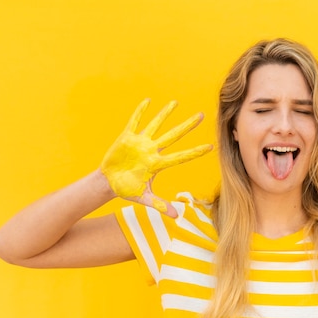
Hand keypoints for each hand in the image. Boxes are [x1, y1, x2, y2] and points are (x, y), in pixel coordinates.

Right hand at [100, 99, 212, 215]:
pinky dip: (140, 112)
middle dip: (187, 126)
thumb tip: (176, 216)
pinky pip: (135, 122)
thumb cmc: (127, 189)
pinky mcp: (127, 137)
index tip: (210, 147)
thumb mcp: (144, 198)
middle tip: (201, 115)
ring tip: (175, 103)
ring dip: (165, 114)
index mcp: (158, 164)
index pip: (181, 157)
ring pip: (156, 124)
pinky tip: (148, 101)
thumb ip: (159, 204)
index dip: (195, 152)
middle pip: (174, 135)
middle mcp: (152, 150)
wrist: (108, 183)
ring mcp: (141, 142)